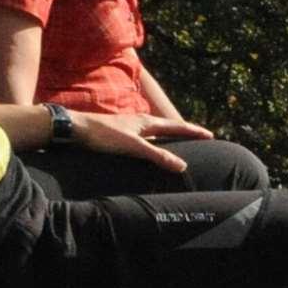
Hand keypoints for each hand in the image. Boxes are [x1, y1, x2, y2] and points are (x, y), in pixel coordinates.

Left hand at [65, 109, 207, 171]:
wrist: (76, 128)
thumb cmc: (104, 135)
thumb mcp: (134, 147)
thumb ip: (157, 155)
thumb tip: (182, 165)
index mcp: (148, 122)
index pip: (177, 126)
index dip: (194, 131)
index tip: (210, 135)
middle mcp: (141, 122)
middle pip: (169, 127)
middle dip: (185, 132)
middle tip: (200, 137)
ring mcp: (130, 127)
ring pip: (156, 131)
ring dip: (170, 136)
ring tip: (179, 142)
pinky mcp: (120, 134)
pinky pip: (145, 138)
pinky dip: (155, 142)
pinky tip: (149, 148)